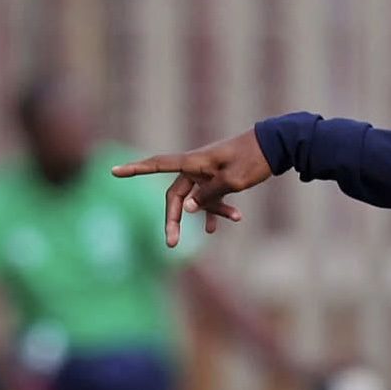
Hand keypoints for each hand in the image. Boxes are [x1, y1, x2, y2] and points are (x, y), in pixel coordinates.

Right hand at [112, 129, 273, 246]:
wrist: (276, 146)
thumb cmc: (252, 160)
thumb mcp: (231, 181)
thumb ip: (207, 195)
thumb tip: (185, 209)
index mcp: (194, 162)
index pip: (157, 164)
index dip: (135, 169)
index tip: (114, 171)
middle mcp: (197, 167)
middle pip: (176, 194)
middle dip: (173, 218)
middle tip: (171, 244)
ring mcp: (209, 172)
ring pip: (197, 198)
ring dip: (204, 215)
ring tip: (209, 234)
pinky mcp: (222, 178)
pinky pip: (214, 196)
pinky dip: (220, 208)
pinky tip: (235, 219)